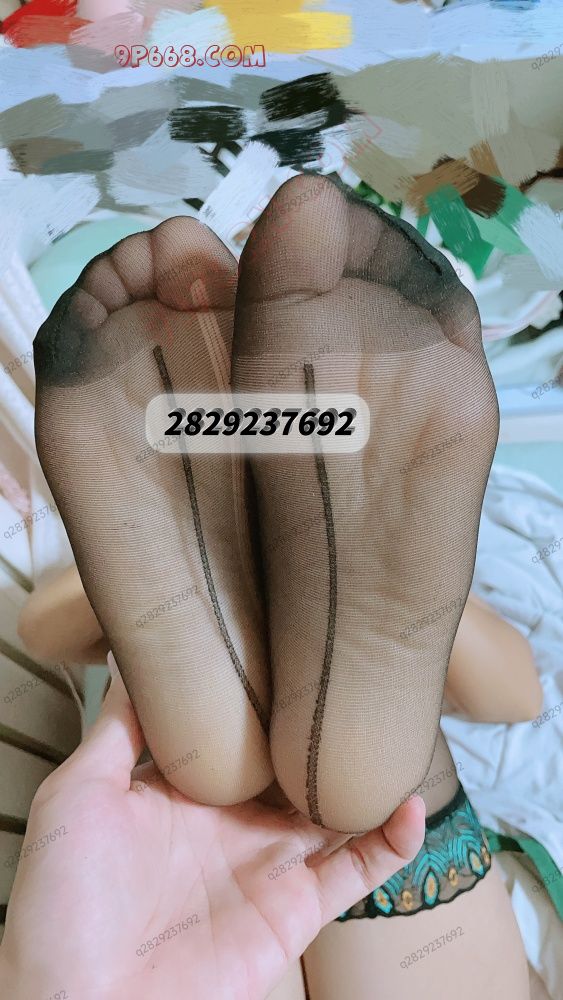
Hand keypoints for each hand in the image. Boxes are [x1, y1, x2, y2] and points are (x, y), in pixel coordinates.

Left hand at [0, 655, 424, 999]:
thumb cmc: (62, 906)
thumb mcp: (77, 796)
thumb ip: (117, 730)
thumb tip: (133, 662)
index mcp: (183, 793)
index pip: (237, 737)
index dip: (266, 701)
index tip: (292, 655)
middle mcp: (231, 825)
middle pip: (292, 770)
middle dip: (322, 734)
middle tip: (355, 684)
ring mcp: (266, 867)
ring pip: (334, 813)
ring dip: (367, 780)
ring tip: (397, 735)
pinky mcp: (293, 911)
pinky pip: (355, 873)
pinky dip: (392, 844)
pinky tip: (409, 807)